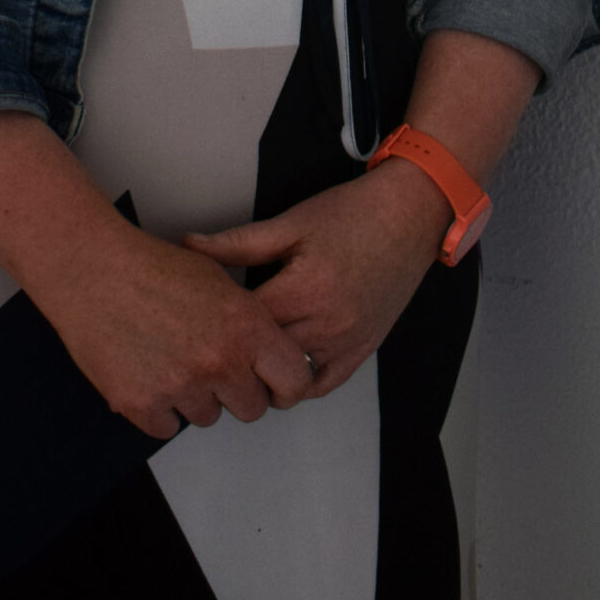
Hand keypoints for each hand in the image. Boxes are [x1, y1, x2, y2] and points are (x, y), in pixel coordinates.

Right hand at [34, 215, 322, 439]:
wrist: (95, 271)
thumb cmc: (153, 268)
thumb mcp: (220, 280)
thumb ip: (250, 322)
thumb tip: (268, 354)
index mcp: (247, 326)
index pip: (294, 381)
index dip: (284, 384)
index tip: (272, 383)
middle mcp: (220, 361)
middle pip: (251, 409)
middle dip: (237, 392)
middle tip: (214, 368)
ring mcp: (180, 386)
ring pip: (206, 417)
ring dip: (194, 398)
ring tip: (172, 359)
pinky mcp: (141, 405)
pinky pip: (166, 428)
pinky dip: (159, 408)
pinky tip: (148, 372)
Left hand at [185, 160, 451, 396]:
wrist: (410, 214)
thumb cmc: (352, 213)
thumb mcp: (291, 223)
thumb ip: (237, 243)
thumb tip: (189, 245)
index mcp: (304, 289)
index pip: (243, 325)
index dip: (215, 322)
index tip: (200, 316)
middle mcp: (327, 324)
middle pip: (263, 357)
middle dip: (235, 350)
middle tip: (213, 341)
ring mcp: (347, 342)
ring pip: (289, 380)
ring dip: (264, 372)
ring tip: (242, 356)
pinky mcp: (363, 350)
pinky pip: (322, 385)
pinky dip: (298, 384)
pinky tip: (279, 369)